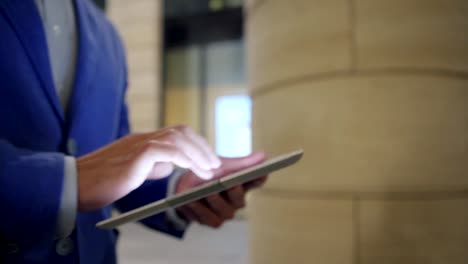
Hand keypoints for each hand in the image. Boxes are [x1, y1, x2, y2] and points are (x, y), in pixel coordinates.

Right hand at [77, 125, 219, 210]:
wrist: (74, 185)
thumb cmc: (100, 182)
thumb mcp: (133, 172)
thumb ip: (151, 166)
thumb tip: (169, 166)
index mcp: (143, 141)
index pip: (176, 133)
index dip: (196, 144)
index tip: (208, 159)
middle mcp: (143, 138)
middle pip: (181, 131)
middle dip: (202, 146)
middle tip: (215, 164)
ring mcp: (139, 144)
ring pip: (178, 138)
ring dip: (198, 153)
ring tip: (209, 170)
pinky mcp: (136, 155)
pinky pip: (167, 150)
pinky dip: (185, 158)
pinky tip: (192, 170)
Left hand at [175, 152, 267, 227]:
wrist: (187, 183)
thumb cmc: (209, 173)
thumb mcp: (225, 165)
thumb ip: (243, 163)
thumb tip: (264, 156)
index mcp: (243, 185)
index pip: (256, 181)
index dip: (260, 178)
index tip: (262, 172)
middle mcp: (236, 202)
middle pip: (239, 199)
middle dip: (234, 192)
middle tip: (231, 184)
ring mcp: (223, 213)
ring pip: (223, 211)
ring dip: (215, 202)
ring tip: (207, 193)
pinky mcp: (209, 220)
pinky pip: (206, 218)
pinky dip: (199, 209)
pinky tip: (191, 201)